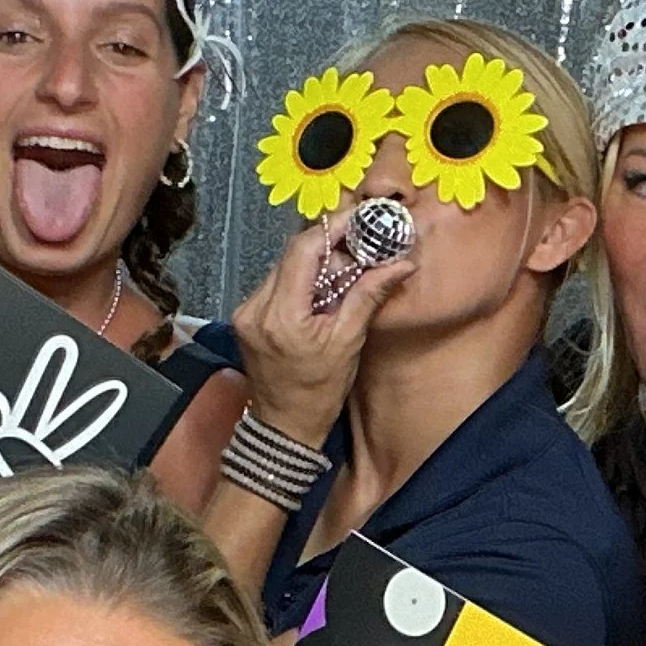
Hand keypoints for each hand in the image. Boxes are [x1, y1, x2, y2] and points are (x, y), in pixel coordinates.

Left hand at [230, 213, 413, 447]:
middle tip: (360, 251)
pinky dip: (302, 280)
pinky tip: (321, 294)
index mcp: (281, 316)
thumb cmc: (317, 393)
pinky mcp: (246, 315)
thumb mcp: (348, 343)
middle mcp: (256, 308)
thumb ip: (368, 295)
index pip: (303, 250)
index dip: (333, 229)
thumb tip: (399, 264)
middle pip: (293, 254)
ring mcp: (246, 311)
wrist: (285, 425)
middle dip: (329, 247)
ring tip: (344, 277)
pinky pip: (277, 283)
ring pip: (284, 266)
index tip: (360, 220)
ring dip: (316, 264)